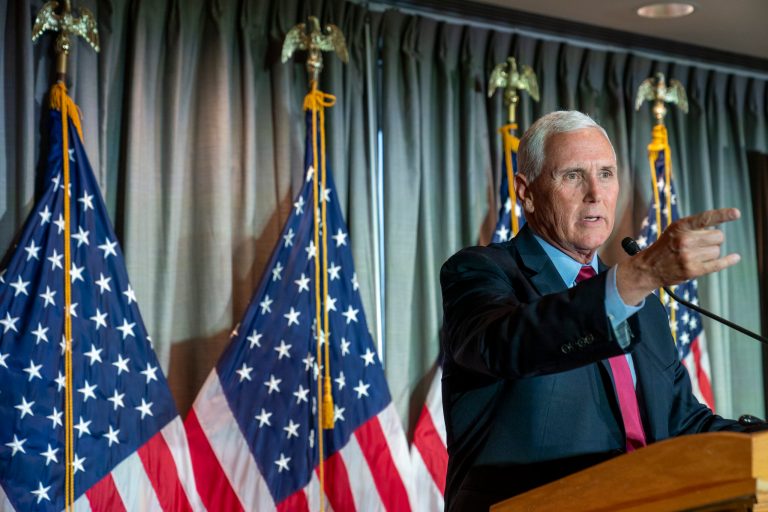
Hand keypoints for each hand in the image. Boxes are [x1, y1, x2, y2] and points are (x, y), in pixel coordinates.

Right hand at [616, 208, 740, 304]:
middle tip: (702, 244)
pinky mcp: (692, 270)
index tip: (736, 213)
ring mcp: (688, 256)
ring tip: (696, 255)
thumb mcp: (674, 231)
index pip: (705, 218)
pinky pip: (717, 264)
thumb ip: (693, 228)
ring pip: (716, 251)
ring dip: (711, 253)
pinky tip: (735, 257)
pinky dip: (728, 261)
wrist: (648, 268)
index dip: (723, 215)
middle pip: (717, 236)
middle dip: (714, 240)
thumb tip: (718, 232)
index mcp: (680, 227)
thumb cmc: (664, 248)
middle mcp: (684, 240)